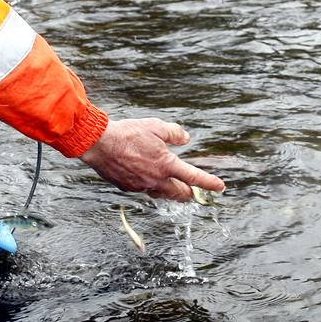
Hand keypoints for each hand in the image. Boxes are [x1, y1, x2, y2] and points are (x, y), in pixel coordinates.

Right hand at [80, 118, 226, 200]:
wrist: (99, 144)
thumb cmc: (128, 133)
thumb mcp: (156, 126)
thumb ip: (174, 133)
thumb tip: (185, 138)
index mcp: (166, 165)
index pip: (194, 178)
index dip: (209, 183)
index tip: (220, 187)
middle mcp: (156, 180)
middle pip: (180, 194)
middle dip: (190, 194)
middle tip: (194, 191)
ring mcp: (141, 186)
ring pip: (162, 195)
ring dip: (171, 193)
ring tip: (175, 188)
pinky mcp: (128, 188)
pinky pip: (145, 190)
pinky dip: (151, 186)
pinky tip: (148, 178)